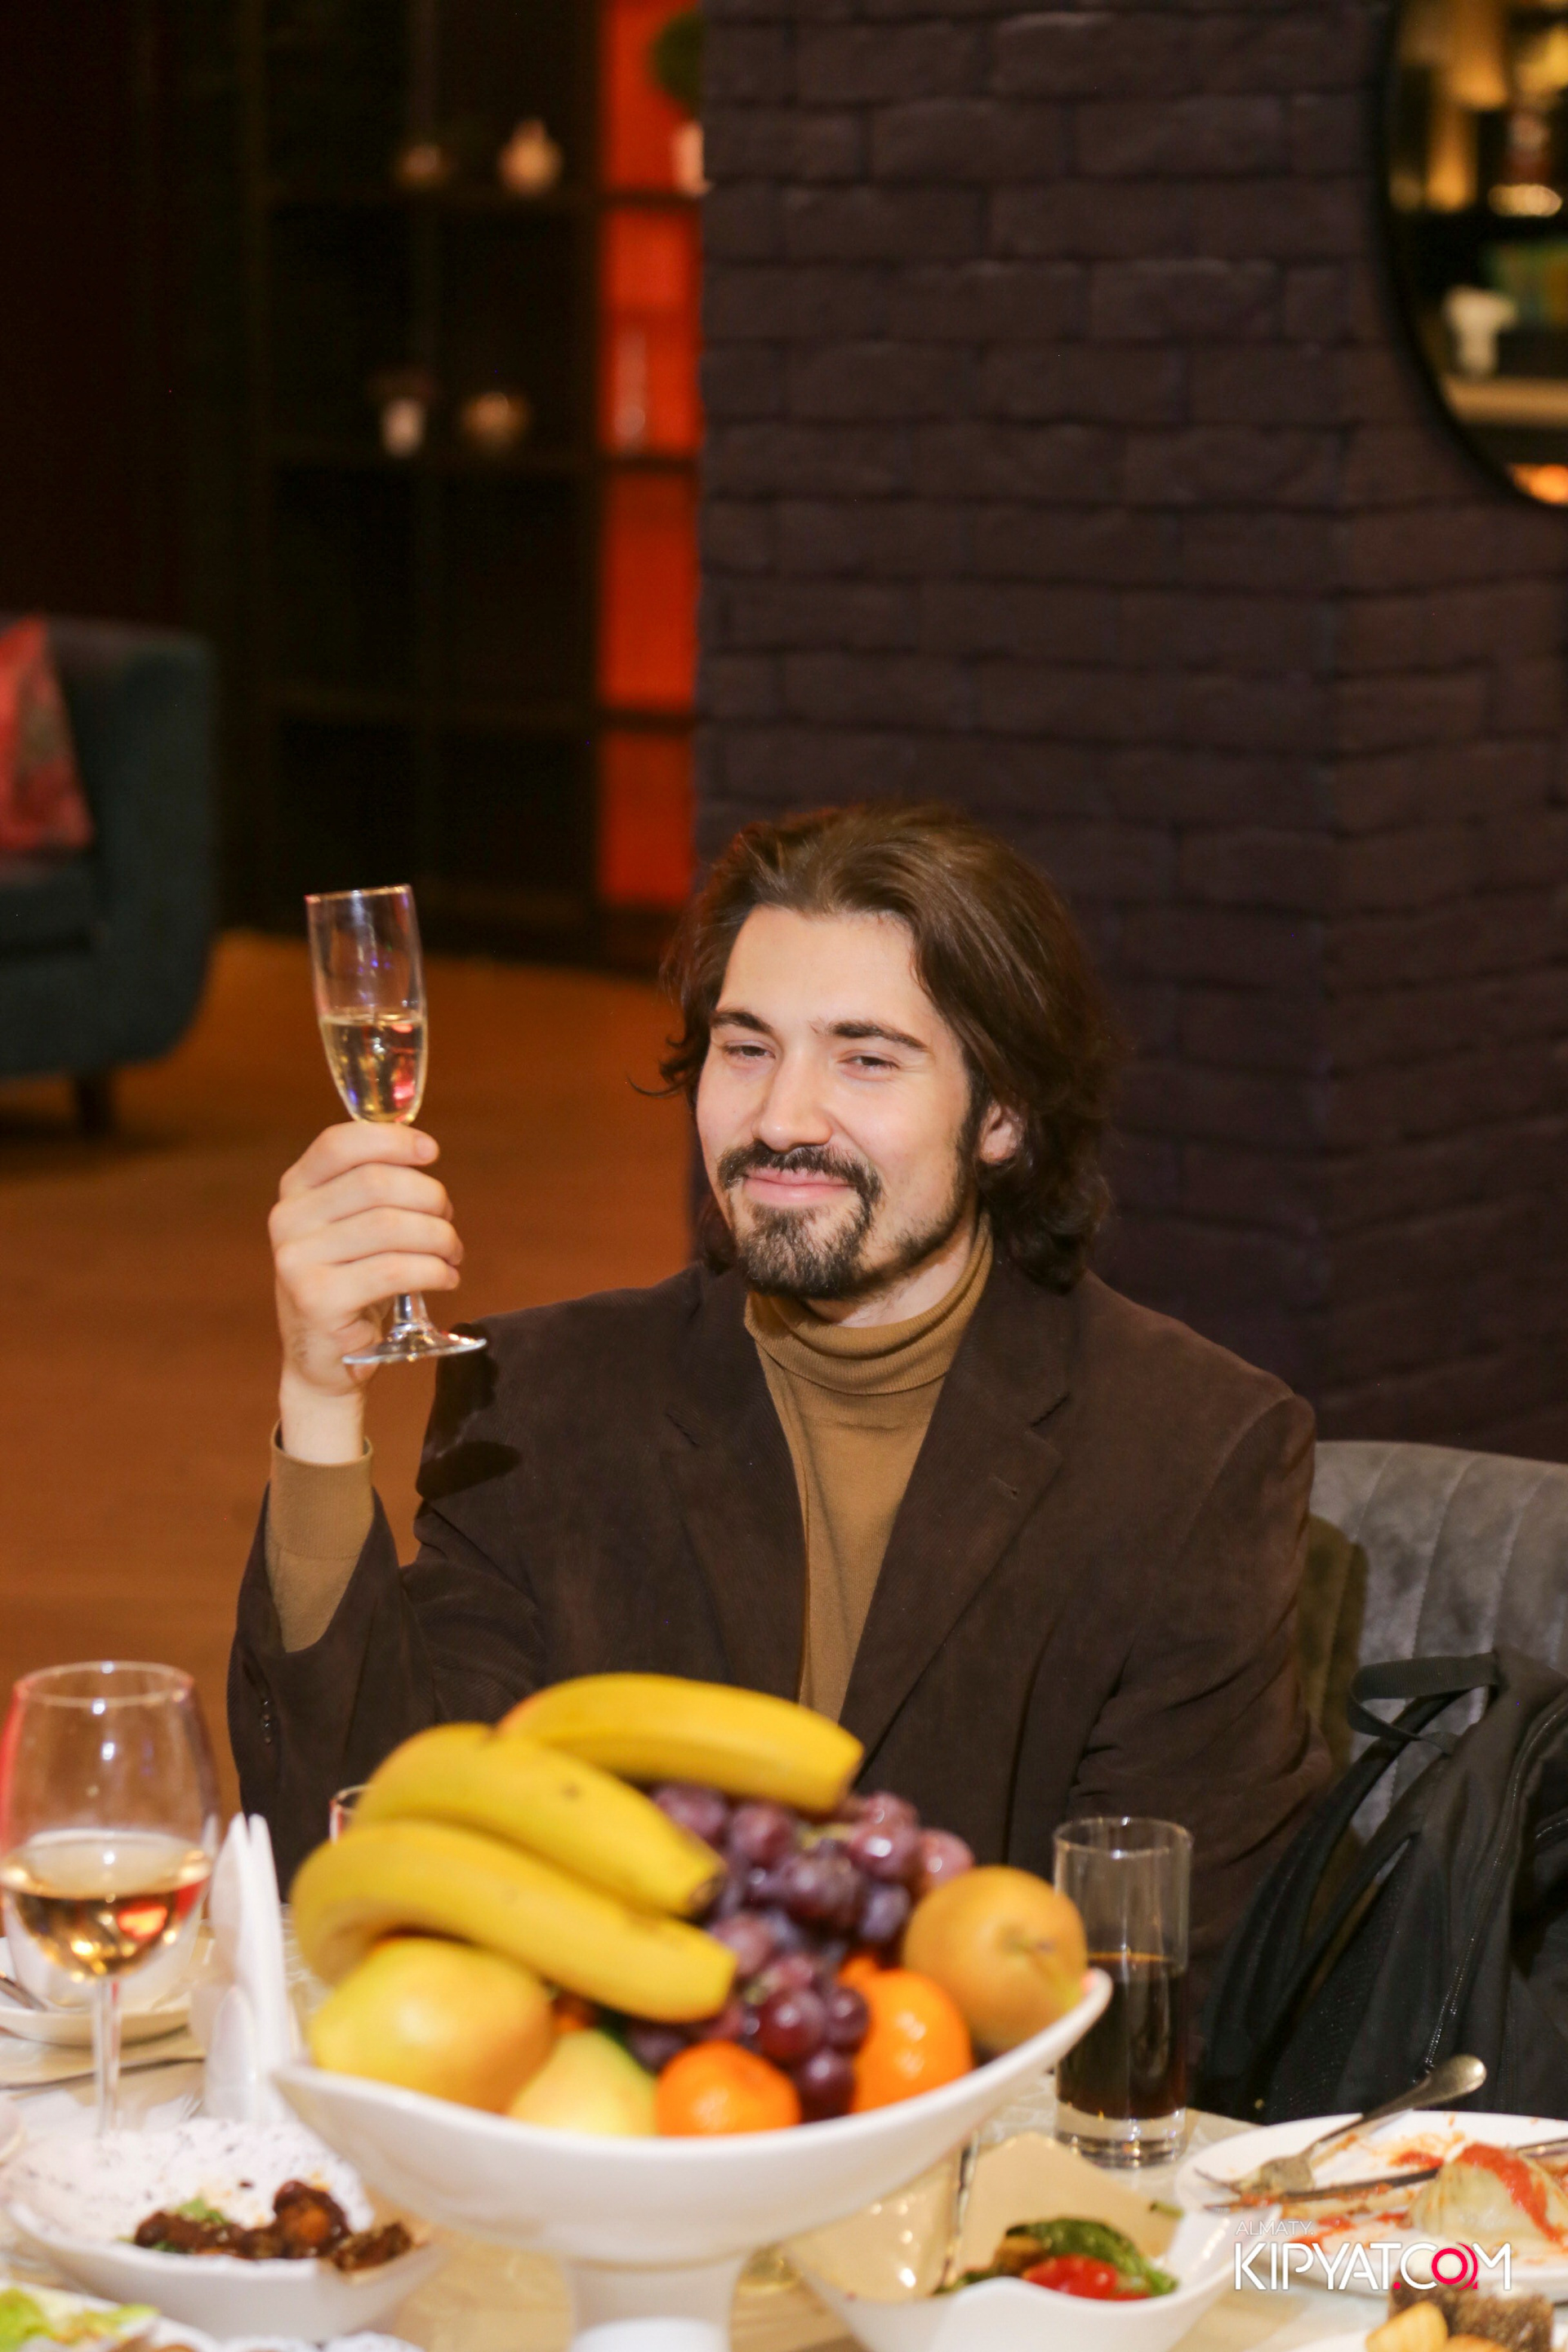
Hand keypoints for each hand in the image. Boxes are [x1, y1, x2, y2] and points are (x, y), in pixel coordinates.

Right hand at [270, 1123, 463, 1460]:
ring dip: (439, 1238)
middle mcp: (287, 1220)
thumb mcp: (357, 1228)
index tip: (431, 1152)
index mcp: (296, 1190)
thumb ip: (376, 1188)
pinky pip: (395, 1271)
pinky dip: (434, 1271)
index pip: (340, 1143)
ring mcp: (297, 1260)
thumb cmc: (354, 1281)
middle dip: (429, 1197)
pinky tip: (446, 1278)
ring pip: (392, 1226)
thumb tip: (422, 1149)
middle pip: (377, 1183)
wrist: (325, 1359)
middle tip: (449, 1222)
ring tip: (452, 1254)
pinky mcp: (317, 1300)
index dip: (392, 1140)